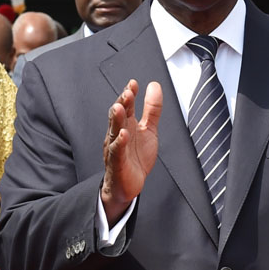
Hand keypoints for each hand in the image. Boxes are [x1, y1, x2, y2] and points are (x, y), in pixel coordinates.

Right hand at [101, 80, 162, 222]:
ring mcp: (115, 148)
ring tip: (120, 107)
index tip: (134, 83)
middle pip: (118, 115)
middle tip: (128, 92)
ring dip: (116, 119)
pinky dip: (119, 143)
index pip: (126, 106)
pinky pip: (117, 151)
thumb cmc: (136, 157)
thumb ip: (152, 109)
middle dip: (122, 103)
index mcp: (126, 125)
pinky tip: (123, 135)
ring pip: (114, 131)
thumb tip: (154, 86)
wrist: (128, 185)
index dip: (129, 95)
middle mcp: (118, 134)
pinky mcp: (117, 163)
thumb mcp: (149, 130)